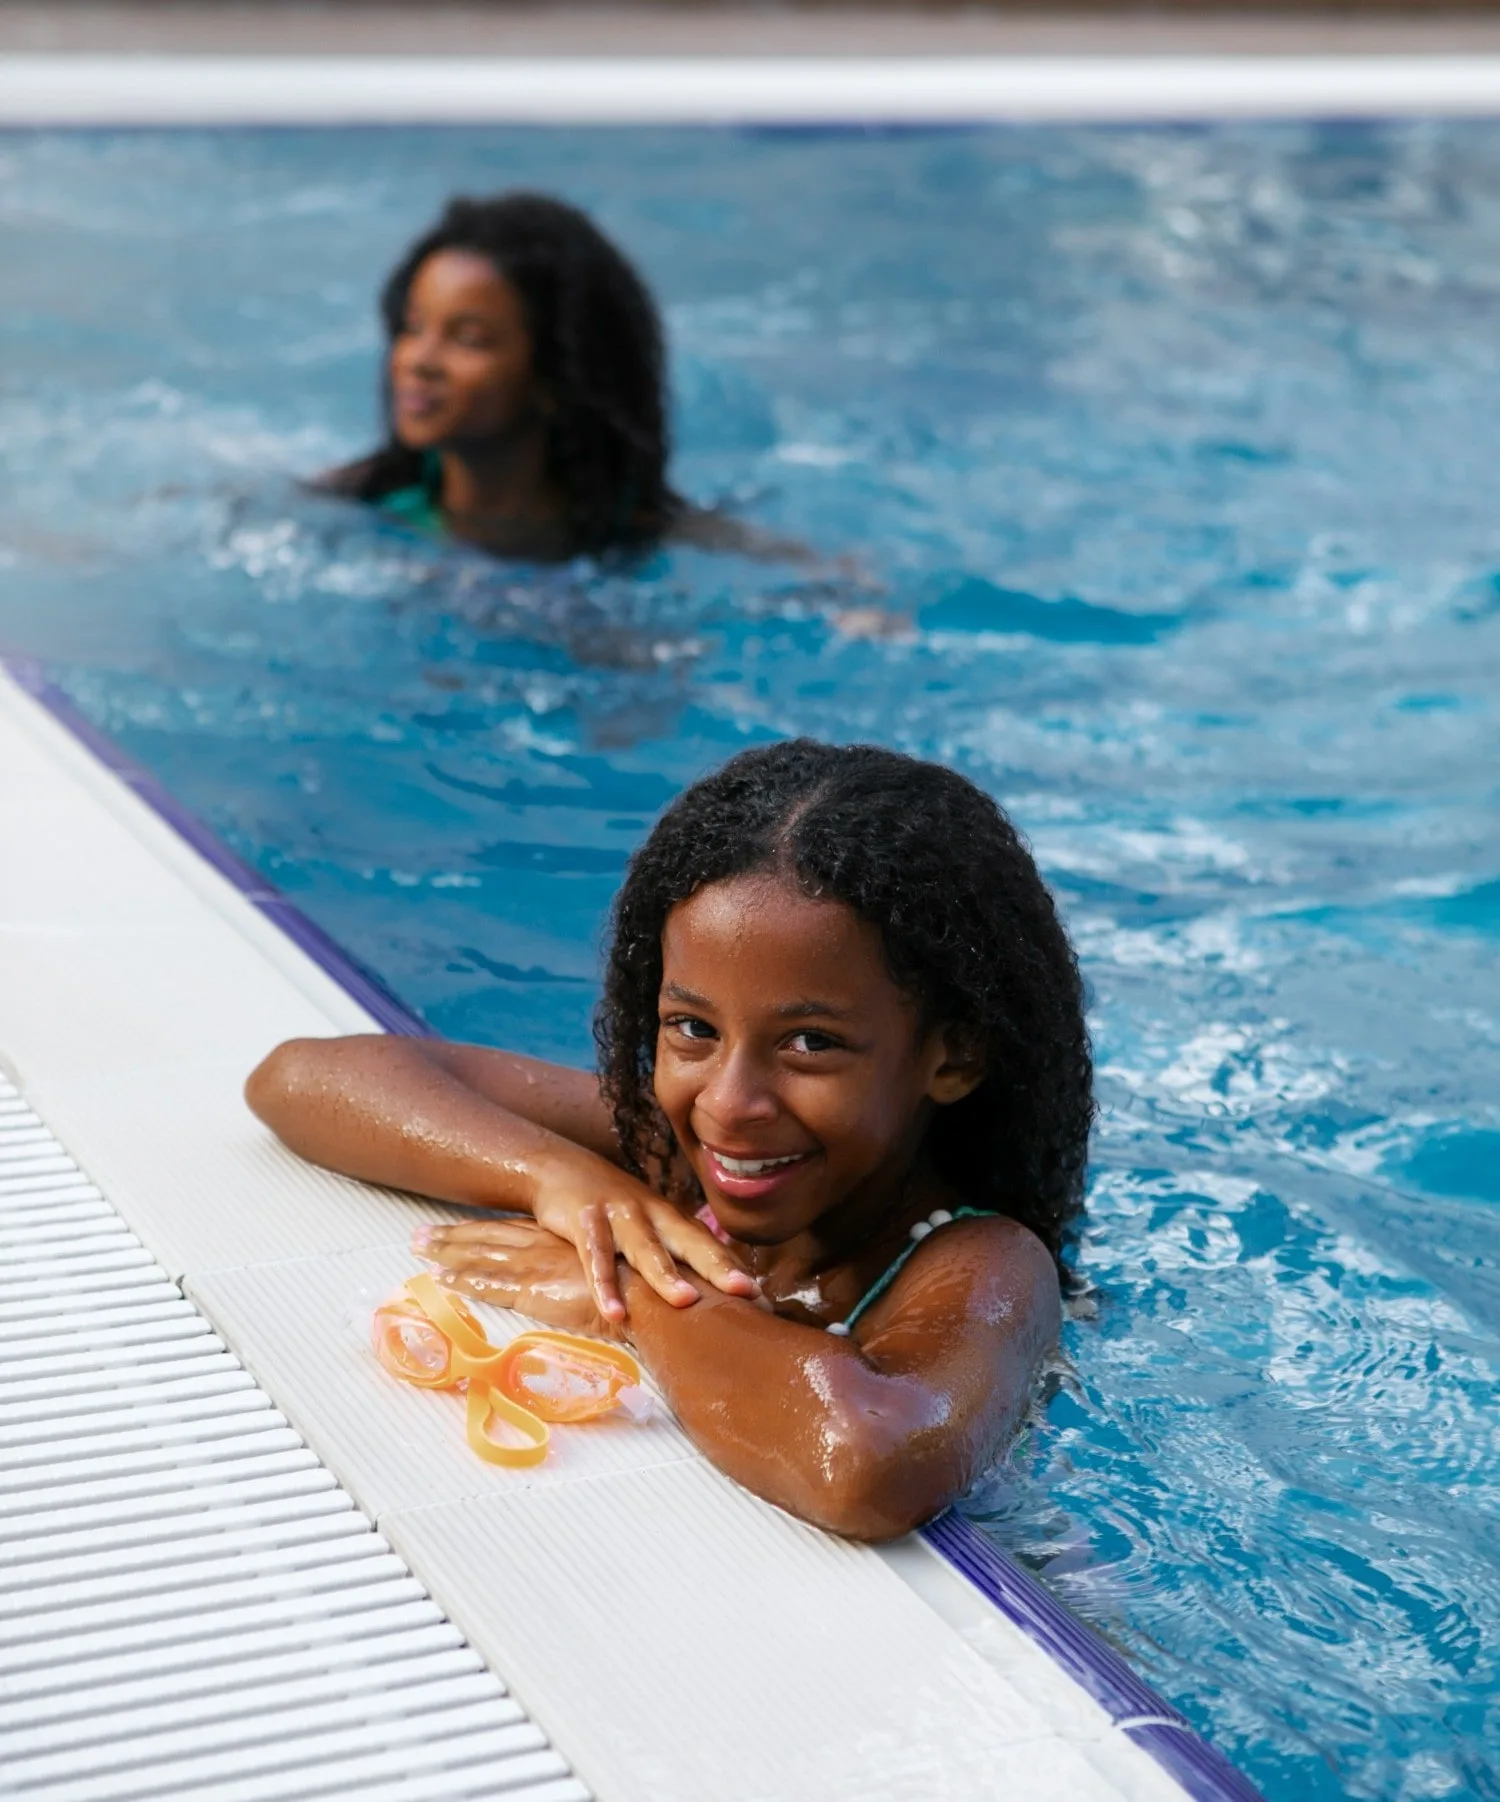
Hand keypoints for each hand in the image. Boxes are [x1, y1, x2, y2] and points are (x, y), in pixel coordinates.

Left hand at [413, 1218, 615, 1337]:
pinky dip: (464, 1281)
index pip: (507, 1230)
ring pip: (480, 1257)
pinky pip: (490, 1285)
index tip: (453, 1228)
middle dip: (451, 1237)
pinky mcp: (531, 1290)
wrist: (644, 1292)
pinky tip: (444, 1280)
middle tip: (420, 1235)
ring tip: (421, 1251)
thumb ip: (581, 1265)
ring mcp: (534, 1266)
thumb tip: (574, 1273)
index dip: (476, 1229)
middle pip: (485, 1238)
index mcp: (556, 1237)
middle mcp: (540, 1245)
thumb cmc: (634, 1280)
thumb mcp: (602, 1264)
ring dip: (448, 1254)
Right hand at [514, 1154, 757, 1323]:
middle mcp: (652, 1214)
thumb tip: (707, 1291)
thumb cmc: (611, 1208)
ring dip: (665, 1274)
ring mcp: (619, 1215)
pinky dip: (603, 1284)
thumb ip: (671, 1252)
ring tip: (685, 1302)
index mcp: (670, 1218)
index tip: (762, 1296)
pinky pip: (596, 1256)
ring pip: (645, 1247)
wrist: (561, 1169)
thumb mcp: (646, 1224)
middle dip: (718, 1265)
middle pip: (689, 1241)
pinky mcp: (585, 1221)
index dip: (733, 1268)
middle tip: (746, 1291)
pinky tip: (614, 1312)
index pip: (709, 1244)